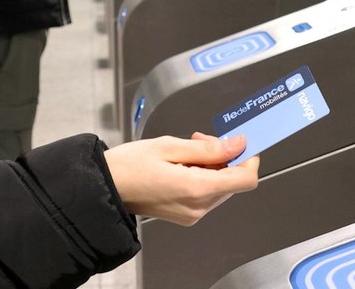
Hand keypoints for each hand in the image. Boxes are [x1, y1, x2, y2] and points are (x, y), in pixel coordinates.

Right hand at [104, 133, 259, 225]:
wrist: (105, 188)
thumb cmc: (128, 166)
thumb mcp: (169, 146)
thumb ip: (208, 148)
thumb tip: (237, 144)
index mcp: (196, 189)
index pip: (245, 180)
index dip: (249, 159)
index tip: (241, 142)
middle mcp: (198, 207)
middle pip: (233, 181)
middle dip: (224, 157)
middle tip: (200, 139)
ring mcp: (192, 214)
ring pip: (221, 185)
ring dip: (212, 164)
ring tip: (186, 150)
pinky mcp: (186, 215)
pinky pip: (207, 193)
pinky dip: (202, 175)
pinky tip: (183, 164)